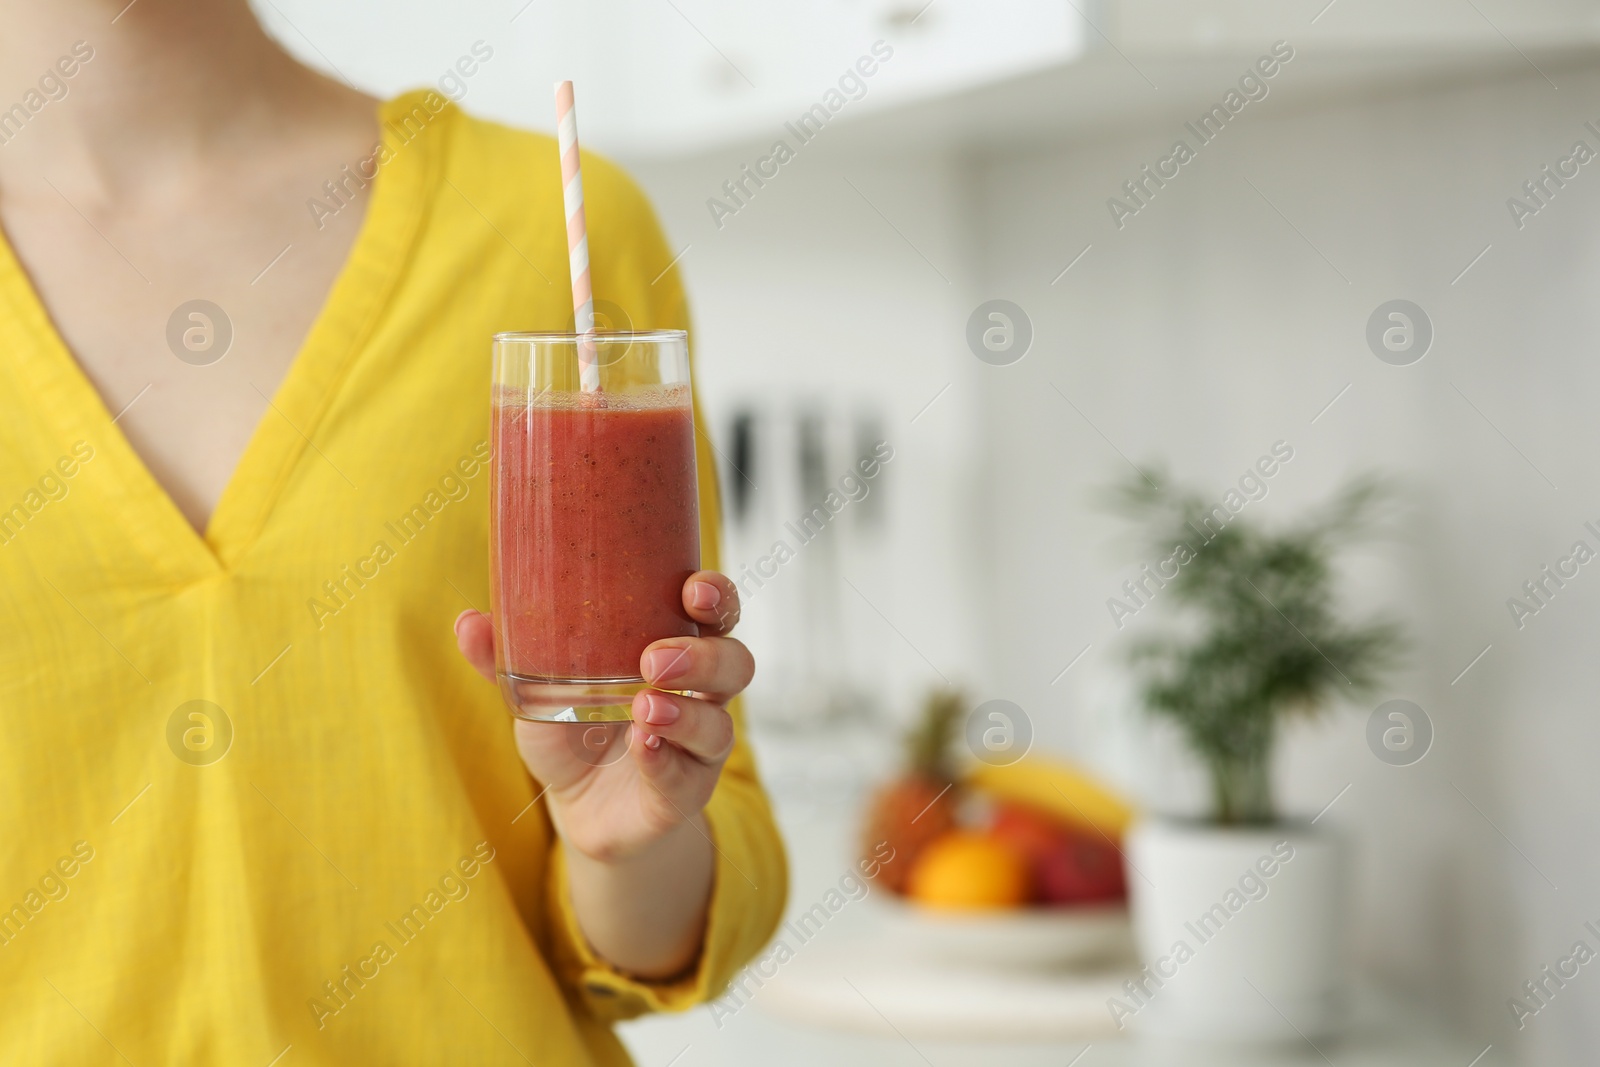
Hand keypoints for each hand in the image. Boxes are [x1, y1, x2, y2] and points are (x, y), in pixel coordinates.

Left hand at [454, 571, 752, 863]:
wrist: (576, 806)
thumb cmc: (573, 728)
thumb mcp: (536, 688)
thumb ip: (506, 657)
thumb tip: (469, 621)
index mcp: (675, 648)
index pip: (715, 613)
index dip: (715, 596)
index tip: (692, 590)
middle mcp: (699, 694)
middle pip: (734, 663)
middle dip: (702, 655)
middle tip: (654, 658)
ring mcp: (697, 746)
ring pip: (719, 723)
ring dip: (686, 712)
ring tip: (644, 706)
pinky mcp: (684, 792)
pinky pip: (687, 776)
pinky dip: (665, 759)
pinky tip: (644, 747)